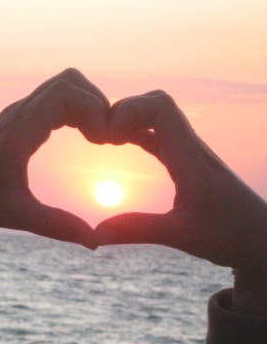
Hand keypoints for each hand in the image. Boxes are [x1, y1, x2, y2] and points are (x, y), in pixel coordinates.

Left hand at [0, 68, 108, 248]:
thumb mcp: (13, 214)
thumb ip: (55, 226)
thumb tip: (94, 241)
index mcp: (18, 131)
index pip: (64, 94)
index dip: (92, 110)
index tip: (102, 141)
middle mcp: (20, 113)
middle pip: (69, 81)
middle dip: (96, 103)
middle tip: (106, 138)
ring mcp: (20, 112)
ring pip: (64, 85)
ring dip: (88, 104)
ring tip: (99, 137)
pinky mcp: (21, 118)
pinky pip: (56, 97)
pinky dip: (77, 108)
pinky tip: (84, 136)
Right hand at [95, 91, 266, 314]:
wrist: (264, 240)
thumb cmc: (232, 237)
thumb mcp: (181, 236)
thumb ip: (137, 231)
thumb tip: (94, 234)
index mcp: (190, 157)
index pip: (160, 107)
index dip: (128, 111)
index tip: (108, 139)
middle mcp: (191, 148)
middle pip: (156, 103)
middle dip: (123, 110)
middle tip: (101, 138)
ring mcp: (191, 154)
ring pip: (157, 118)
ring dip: (129, 121)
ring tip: (105, 141)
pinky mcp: (188, 164)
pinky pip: (158, 136)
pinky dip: (136, 134)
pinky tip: (119, 147)